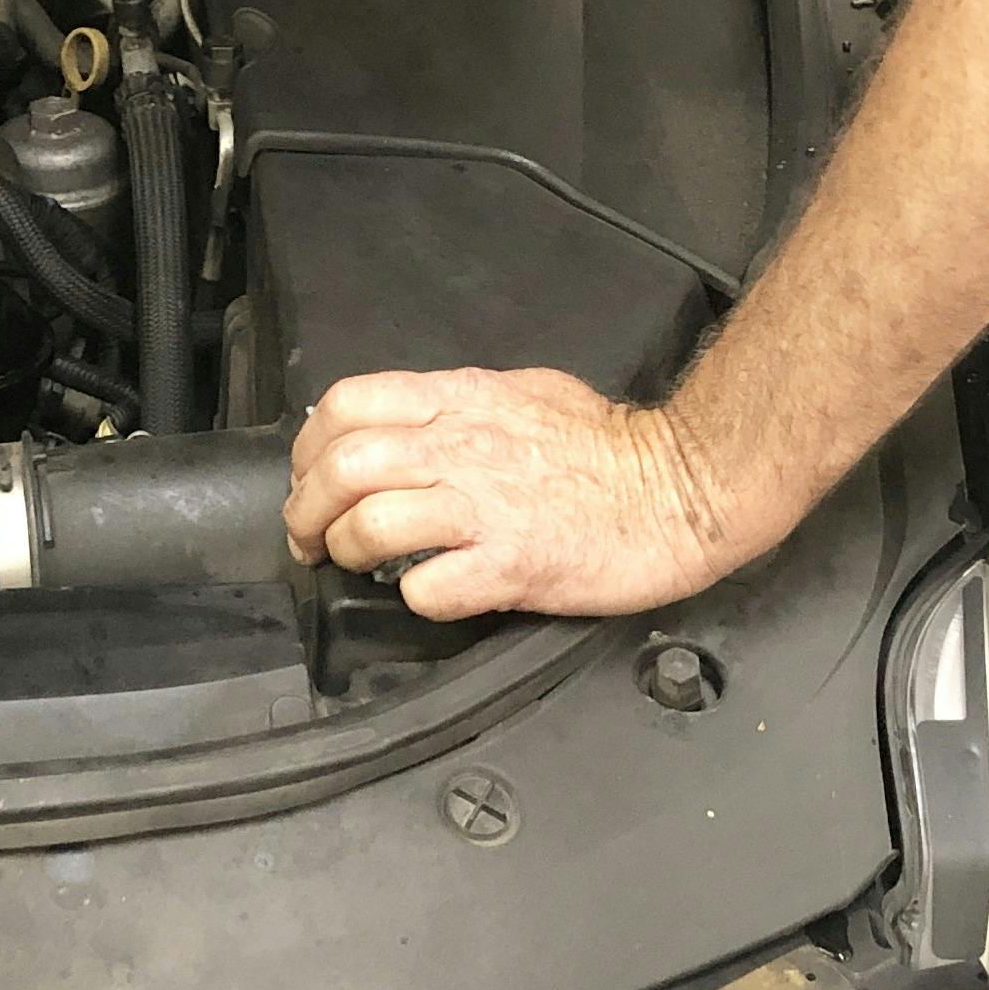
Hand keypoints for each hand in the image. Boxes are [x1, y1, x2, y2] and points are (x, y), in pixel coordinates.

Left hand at [282, 366, 754, 621]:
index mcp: (460, 400)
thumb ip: (458, 405)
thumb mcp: (523, 392)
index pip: (345, 405)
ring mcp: (485, 508)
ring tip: (356, 566)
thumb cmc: (612, 447)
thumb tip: (405, 424)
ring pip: (369, 526)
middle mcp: (461, 447)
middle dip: (306, 513)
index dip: (308, 447)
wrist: (682, 489)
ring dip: (346, 553)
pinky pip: (428, 588)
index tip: (308, 478)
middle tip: (309, 540)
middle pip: (341, 469)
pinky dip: (414, 598)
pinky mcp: (511, 565)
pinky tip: (428, 593)